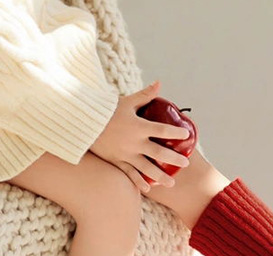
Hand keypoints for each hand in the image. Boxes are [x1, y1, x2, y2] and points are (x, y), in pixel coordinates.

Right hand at [90, 80, 192, 194]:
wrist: (85, 122)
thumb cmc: (107, 110)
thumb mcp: (127, 101)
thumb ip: (145, 95)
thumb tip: (159, 83)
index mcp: (138, 126)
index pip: (162, 130)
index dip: (176, 133)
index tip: (187, 135)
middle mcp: (134, 142)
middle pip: (158, 152)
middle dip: (174, 158)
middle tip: (186, 163)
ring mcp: (125, 154)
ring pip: (147, 168)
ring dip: (160, 176)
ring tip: (172, 182)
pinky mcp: (116, 161)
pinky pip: (130, 174)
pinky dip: (139, 182)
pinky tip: (149, 189)